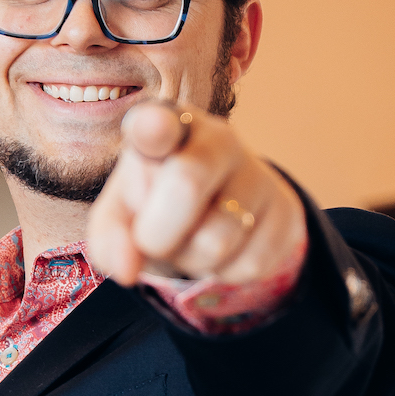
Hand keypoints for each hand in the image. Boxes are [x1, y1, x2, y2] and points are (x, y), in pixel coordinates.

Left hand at [86, 103, 304, 289]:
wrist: (226, 207)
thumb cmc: (160, 202)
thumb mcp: (123, 211)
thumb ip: (109, 237)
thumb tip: (125, 271)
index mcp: (168, 127)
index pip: (159, 123)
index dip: (153, 128)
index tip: (149, 128)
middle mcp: (218, 139)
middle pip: (186, 185)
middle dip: (157, 233)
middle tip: (151, 240)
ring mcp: (257, 174)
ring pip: (215, 240)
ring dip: (190, 259)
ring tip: (189, 241)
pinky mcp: (285, 212)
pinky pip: (247, 264)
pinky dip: (224, 272)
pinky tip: (222, 251)